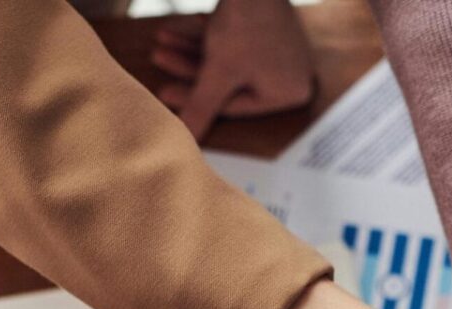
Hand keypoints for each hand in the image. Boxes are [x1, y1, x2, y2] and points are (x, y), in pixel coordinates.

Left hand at [151, 0, 315, 141]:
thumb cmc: (246, 24)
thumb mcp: (218, 72)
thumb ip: (201, 107)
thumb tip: (186, 139)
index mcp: (290, 93)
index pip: (235, 105)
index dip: (195, 99)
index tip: (163, 92)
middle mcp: (292, 74)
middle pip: (229, 82)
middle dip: (189, 70)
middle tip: (159, 62)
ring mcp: (282, 50)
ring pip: (227, 59)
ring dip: (191, 52)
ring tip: (161, 43)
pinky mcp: (268, 27)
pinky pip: (233, 41)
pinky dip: (206, 37)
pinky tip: (175, 31)